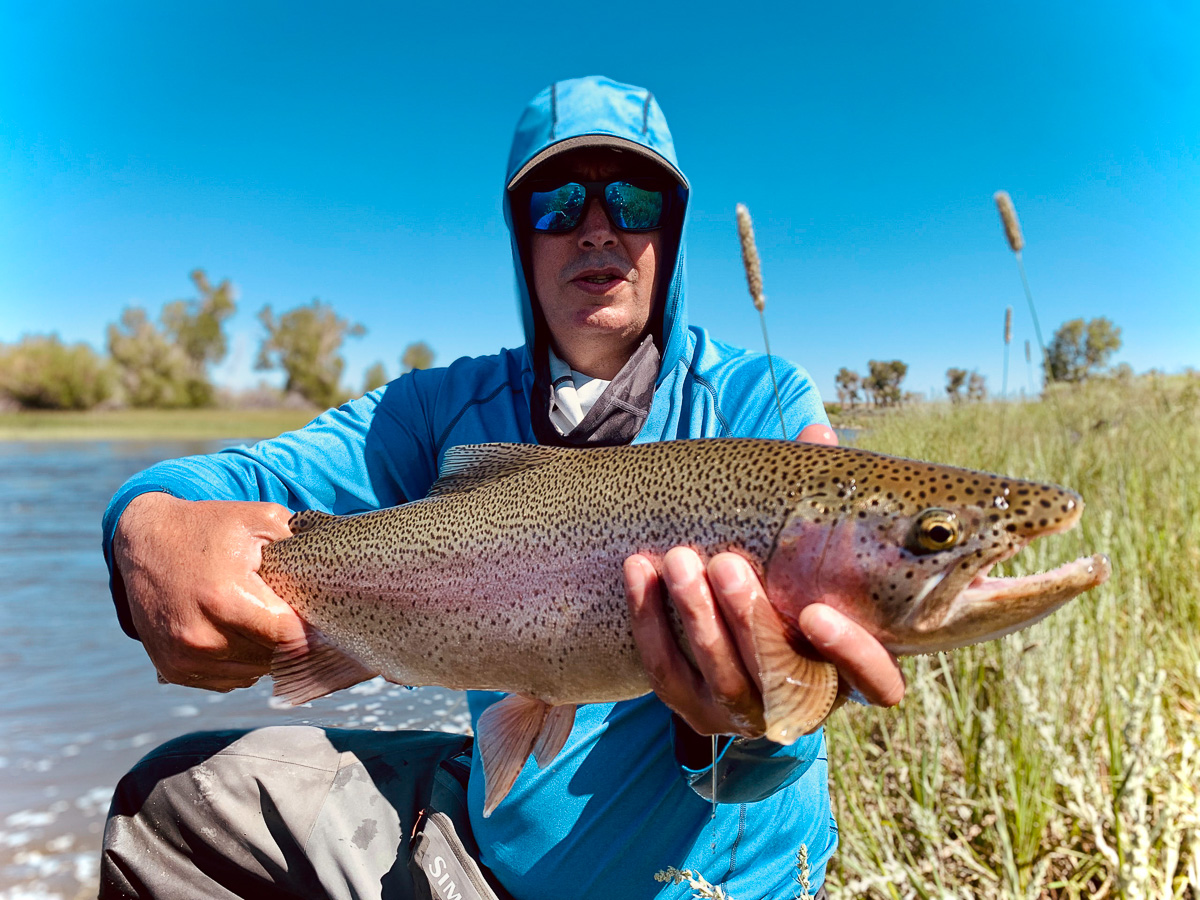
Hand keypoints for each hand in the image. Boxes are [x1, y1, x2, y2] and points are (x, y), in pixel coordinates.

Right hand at [112, 493, 305, 690]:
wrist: (144, 541)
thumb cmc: (208, 528)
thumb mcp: (260, 519)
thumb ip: (301, 542)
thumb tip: (337, 568)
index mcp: (225, 600)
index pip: (288, 638)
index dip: (309, 630)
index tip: (319, 618)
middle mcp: (200, 636)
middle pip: (272, 658)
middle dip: (288, 640)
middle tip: (293, 616)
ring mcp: (183, 657)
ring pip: (251, 673)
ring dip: (265, 654)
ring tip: (263, 622)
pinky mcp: (172, 668)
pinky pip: (226, 679)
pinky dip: (239, 663)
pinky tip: (239, 634)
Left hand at [622, 420, 905, 742]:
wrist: (725, 628)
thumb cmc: (785, 578)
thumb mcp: (805, 548)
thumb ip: (815, 500)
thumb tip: (816, 435)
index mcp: (849, 666)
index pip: (878, 685)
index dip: (852, 654)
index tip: (815, 611)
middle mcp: (802, 702)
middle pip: (778, 676)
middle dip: (748, 619)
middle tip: (724, 563)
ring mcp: (745, 714)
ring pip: (720, 676)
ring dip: (695, 616)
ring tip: (678, 559)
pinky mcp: (693, 711)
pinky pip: (666, 672)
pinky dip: (649, 621)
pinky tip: (637, 569)